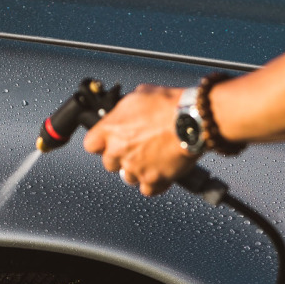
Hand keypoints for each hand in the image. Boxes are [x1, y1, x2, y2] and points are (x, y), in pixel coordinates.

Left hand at [83, 84, 197, 195]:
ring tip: (151, 160)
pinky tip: (161, 173)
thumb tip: (128, 109)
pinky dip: (154, 183)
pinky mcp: (154, 180)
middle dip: (120, 157)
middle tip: (135, 149)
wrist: (192, 120)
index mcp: (111, 129)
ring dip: (137, 170)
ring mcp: (135, 168)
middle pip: (109, 163)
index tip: (107, 142)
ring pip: (128, 177)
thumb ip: (128, 108)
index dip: (100, 144)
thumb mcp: (141, 94)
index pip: (91, 145)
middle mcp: (119, 151)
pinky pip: (148, 189)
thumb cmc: (169, 105)